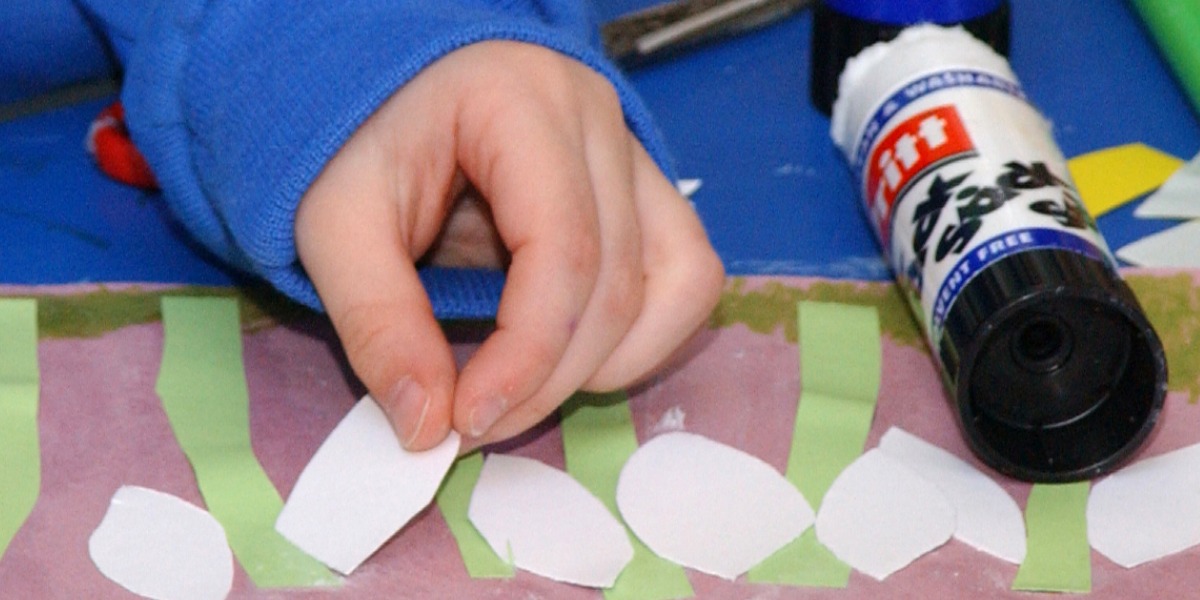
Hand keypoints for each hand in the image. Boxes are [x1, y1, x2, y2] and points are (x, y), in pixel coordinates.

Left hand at [295, 40, 723, 451]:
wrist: (387, 88)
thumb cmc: (357, 141)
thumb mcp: (335, 223)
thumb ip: (376, 320)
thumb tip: (427, 426)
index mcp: (521, 102)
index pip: (562, 249)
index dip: (526, 355)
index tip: (464, 420)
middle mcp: (600, 118)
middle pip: (616, 281)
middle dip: (549, 378)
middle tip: (474, 424)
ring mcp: (635, 152)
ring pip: (676, 282)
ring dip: (609, 363)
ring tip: (525, 390)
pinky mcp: (647, 189)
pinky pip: (686, 277)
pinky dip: (644, 338)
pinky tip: (574, 360)